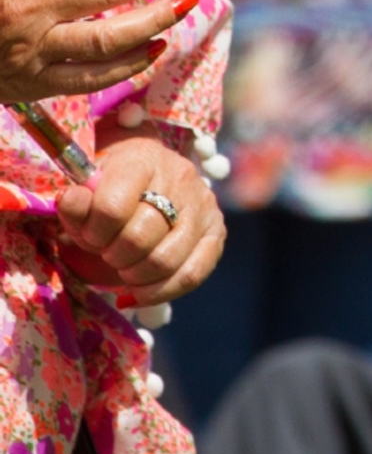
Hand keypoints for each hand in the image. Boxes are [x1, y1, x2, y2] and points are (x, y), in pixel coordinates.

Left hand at [56, 134, 222, 303]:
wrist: (147, 182)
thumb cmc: (111, 191)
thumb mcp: (87, 192)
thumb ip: (75, 202)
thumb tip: (72, 201)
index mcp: (142, 160)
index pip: (113, 207)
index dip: (93, 233)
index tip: (88, 236)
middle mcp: (181, 177)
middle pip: (140, 238)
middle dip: (114, 256)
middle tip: (108, 254)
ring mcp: (204, 205)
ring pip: (166, 260)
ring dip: (135, 276)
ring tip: (124, 270)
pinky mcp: (217, 231)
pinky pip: (193, 274)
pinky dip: (161, 292)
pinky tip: (140, 293)